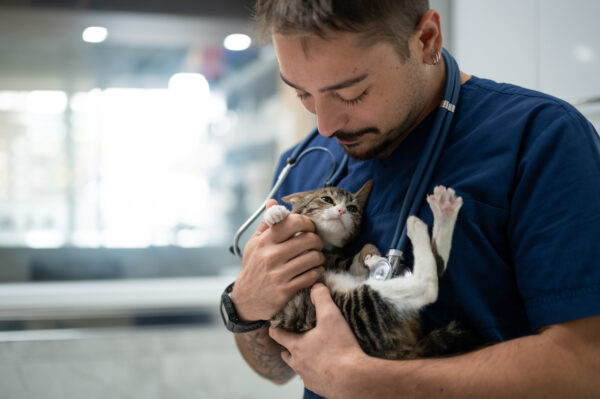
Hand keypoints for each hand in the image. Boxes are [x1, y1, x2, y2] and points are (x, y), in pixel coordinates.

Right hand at [231, 200, 325, 321]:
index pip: (292, 222)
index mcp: (264, 241)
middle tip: (316, 243)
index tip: (309, 228)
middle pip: (308, 239)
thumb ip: (266, 223)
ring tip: (317, 257)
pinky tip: (314, 270)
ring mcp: (279, 274)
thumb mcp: (254, 243)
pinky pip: (312, 276)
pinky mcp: (286, 290)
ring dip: (320, 257)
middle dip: (317, 240)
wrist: (247, 299)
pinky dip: (317, 272)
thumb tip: (273, 202)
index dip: (307, 222)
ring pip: (313, 258)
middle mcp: (271, 256)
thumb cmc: (253, 267)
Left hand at [269, 283, 366, 397]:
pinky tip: (328, 365)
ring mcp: (308, 377)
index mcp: (296, 346)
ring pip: (299, 367)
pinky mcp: (320, 387)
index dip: (276, 326)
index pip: (276, 334)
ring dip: (303, 359)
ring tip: (314, 351)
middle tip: (298, 336)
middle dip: (289, 345)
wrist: (354, 380)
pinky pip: (313, 378)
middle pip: (285, 353)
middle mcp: (298, 363)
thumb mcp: (331, 316)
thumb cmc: (341, 349)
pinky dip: (317, 371)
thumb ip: (321, 298)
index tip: (278, 321)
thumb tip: (316, 285)